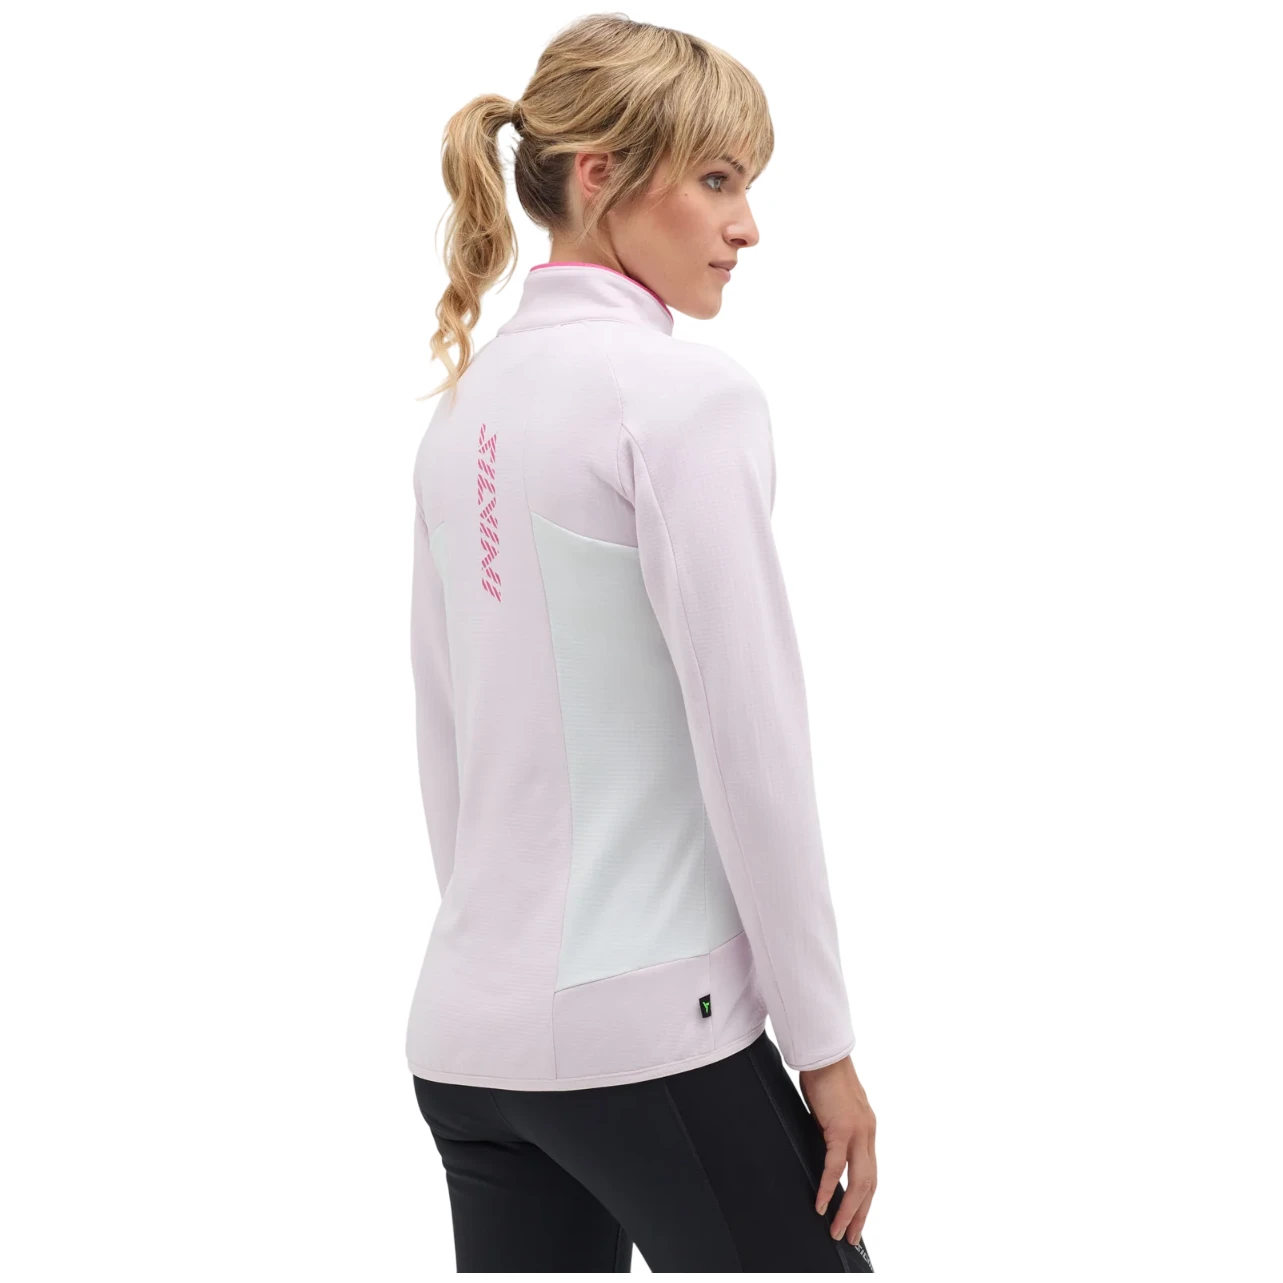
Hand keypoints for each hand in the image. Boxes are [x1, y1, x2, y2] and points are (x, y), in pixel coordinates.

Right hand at [798, 1056, 876, 1246]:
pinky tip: (820, 1203)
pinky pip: (835, 1166)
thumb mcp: (833, 1110)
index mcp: (866, 1130)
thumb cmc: (824, 1076)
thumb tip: (823, 1150)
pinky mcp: (841, 1128)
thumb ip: (833, 1131)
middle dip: (860, 1214)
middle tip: (850, 1236)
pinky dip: (828, 1187)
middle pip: (870, 1184)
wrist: (823, 1054)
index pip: (870, 1173)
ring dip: (848, 1209)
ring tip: (837, 1230)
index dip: (865, 1199)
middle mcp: (867, 1134)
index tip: (856, 1219)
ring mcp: (858, 1132)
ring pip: (858, 1182)